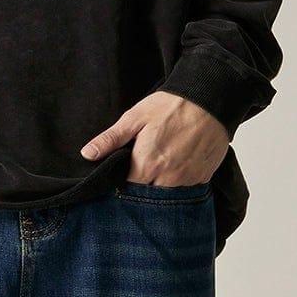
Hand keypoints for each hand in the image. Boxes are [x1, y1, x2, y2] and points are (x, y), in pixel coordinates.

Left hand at [79, 91, 226, 185]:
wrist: (210, 100)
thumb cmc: (171, 106)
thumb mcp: (135, 117)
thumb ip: (111, 139)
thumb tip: (87, 154)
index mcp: (146, 164)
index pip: (126, 189)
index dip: (120, 184)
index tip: (120, 176)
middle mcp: (166, 178)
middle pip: (146, 196)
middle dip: (140, 189)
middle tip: (139, 172)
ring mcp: (186, 180)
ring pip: (166, 196)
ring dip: (159, 189)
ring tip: (157, 171)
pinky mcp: (202, 178)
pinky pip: (185, 191)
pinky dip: (178, 185)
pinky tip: (175, 169)